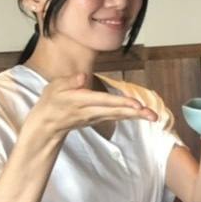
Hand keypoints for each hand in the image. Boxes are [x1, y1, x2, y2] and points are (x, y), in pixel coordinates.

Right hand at [27, 73, 155, 139]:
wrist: (47, 124)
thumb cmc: (51, 102)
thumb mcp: (54, 87)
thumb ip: (69, 81)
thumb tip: (82, 76)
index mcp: (81, 101)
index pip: (104, 101)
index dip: (121, 103)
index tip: (136, 105)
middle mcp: (91, 111)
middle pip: (116, 112)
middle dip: (136, 113)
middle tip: (153, 115)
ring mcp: (95, 117)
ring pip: (118, 116)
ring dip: (136, 116)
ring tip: (153, 116)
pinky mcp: (98, 119)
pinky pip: (116, 117)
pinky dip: (129, 116)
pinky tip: (141, 114)